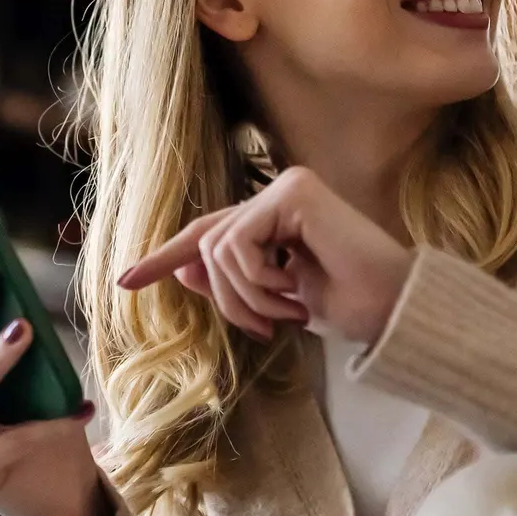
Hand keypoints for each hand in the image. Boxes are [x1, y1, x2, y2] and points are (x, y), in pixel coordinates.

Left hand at [116, 166, 413, 346]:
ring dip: (246, 296)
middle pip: (206, 246)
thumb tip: (183, 265)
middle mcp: (280, 192)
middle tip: (265, 328)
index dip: (163, 257)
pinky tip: (294, 289)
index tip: (124, 283)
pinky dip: (257, 281)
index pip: (207, 233)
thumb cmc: (348, 306)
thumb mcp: (274, 301)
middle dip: (225, 297)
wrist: (392, 310)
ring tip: (286, 311)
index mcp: (276, 216)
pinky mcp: (293, 192)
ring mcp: (287, 187)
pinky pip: (236, 244)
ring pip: (216, 249)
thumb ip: (231, 280)